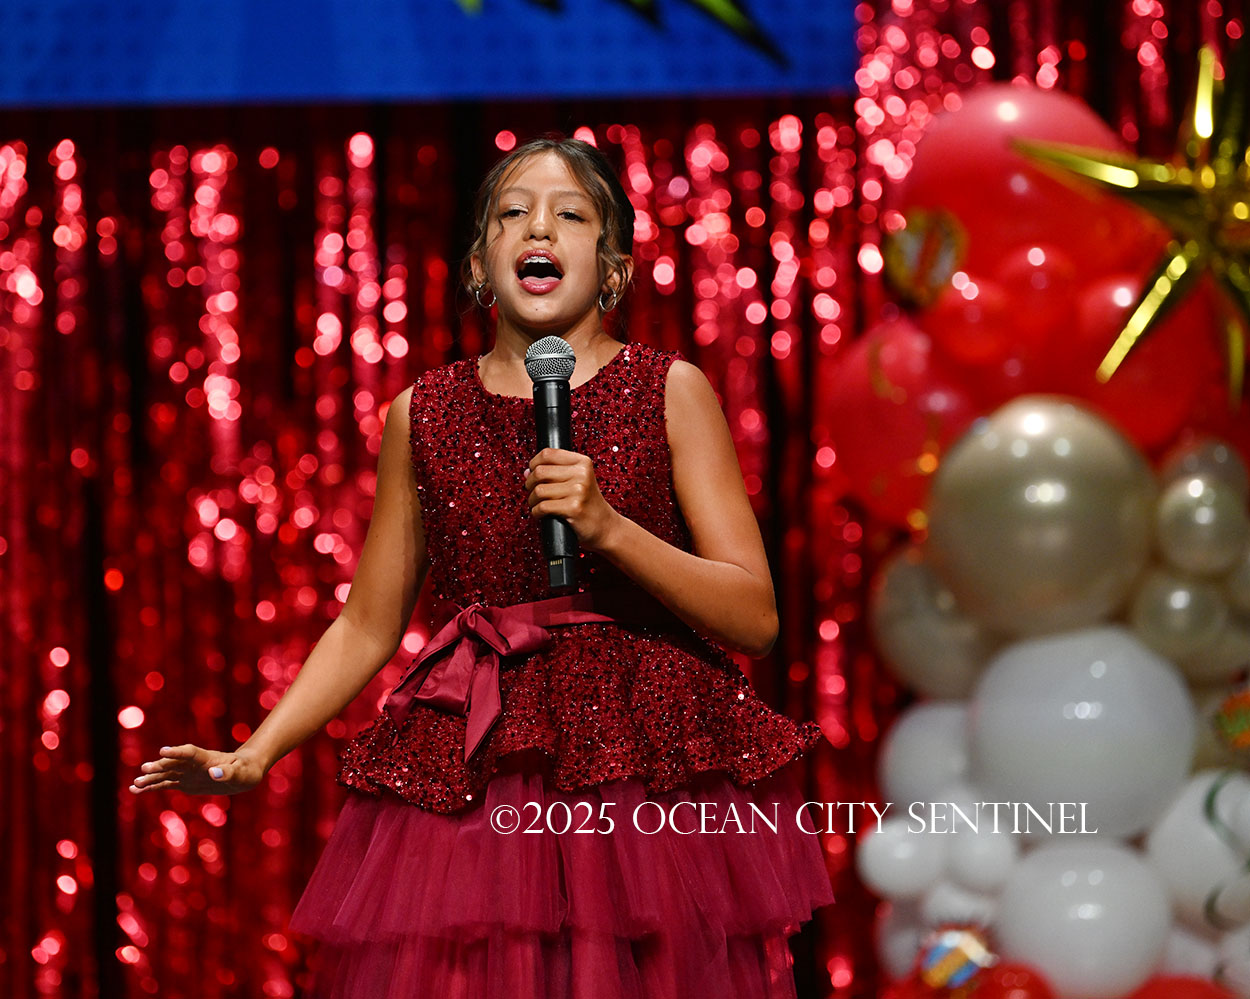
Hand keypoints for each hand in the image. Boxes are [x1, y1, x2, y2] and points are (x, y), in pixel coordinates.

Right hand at [128, 743, 267, 796]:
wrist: (242, 773)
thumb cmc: (246, 771)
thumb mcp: (241, 773)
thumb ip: (228, 773)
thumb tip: (214, 773)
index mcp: (207, 758)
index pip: (190, 753)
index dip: (177, 752)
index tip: (163, 751)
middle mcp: (194, 764)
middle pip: (174, 763)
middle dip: (160, 766)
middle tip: (145, 769)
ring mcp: (187, 773)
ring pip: (166, 774)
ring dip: (151, 778)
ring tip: (134, 785)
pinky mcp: (184, 783)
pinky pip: (166, 784)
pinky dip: (152, 787)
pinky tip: (136, 790)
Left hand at [524, 447, 620, 551]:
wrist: (605, 526)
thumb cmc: (588, 504)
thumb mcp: (577, 481)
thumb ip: (553, 473)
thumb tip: (527, 472)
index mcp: (582, 462)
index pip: (547, 453)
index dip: (534, 463)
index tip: (533, 473)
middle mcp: (582, 473)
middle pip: (539, 471)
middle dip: (530, 484)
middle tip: (534, 493)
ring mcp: (578, 490)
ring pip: (539, 490)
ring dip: (532, 501)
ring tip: (538, 505)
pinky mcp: (573, 508)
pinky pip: (542, 507)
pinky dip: (536, 512)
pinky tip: (542, 514)